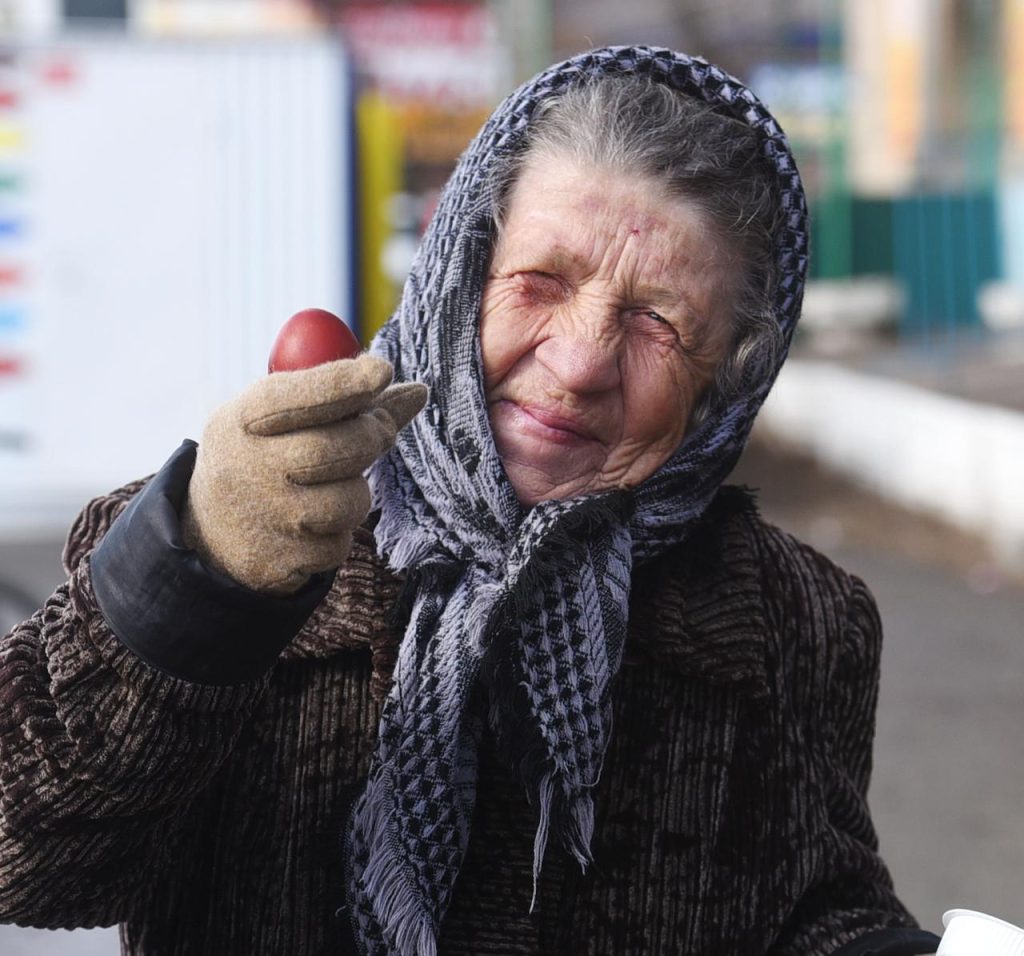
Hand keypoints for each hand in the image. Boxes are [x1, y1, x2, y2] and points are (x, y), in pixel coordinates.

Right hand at [182, 355, 425, 594]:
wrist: (211, 537)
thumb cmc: (265, 460)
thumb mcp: (283, 422)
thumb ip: (348, 405)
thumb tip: (418, 391)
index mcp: (242, 421)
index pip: (296, 397)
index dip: (342, 382)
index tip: (381, 370)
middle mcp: (247, 468)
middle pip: (333, 449)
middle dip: (371, 436)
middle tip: (381, 431)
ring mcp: (264, 517)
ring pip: (348, 500)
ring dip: (357, 492)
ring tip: (335, 486)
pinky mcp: (278, 561)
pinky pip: (339, 544)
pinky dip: (339, 533)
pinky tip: (314, 526)